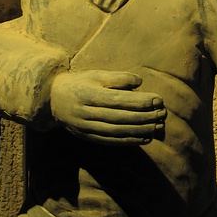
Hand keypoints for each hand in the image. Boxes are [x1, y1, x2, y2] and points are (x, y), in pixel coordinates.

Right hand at [50, 69, 165, 144]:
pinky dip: (130, 141)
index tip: (157, 99)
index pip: (119, 100)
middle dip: (144, 116)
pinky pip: (112, 141)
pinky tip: (145, 138)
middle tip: (163, 113)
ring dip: (140, 130)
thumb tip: (139, 82)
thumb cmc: (79, 83)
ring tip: (158, 126)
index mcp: (89, 94)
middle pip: (120, 117)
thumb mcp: (95, 74)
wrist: (53, 100)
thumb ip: (117, 78)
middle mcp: (87, 113)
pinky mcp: (89, 137)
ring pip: (118, 131)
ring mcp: (87, 128)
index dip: (140, 101)